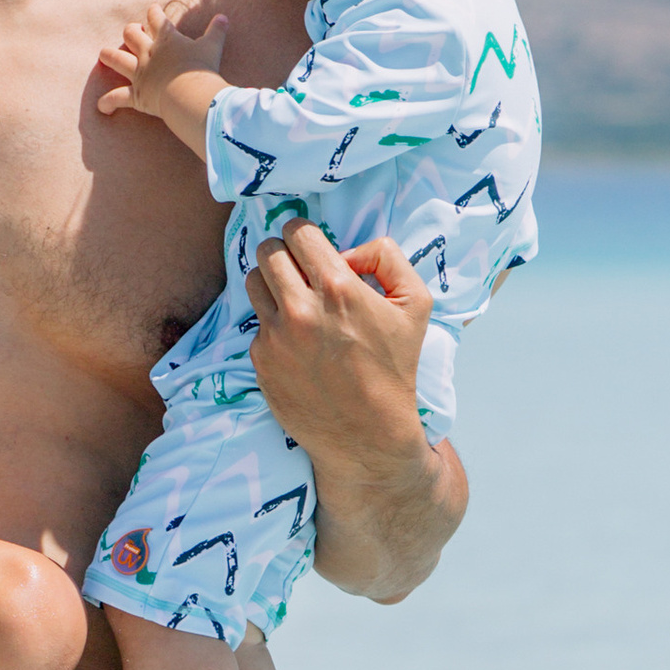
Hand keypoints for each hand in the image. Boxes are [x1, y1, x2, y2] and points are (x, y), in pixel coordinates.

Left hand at [97, 0, 227, 124]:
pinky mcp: (137, 95)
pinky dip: (108, 102)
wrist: (191, 93)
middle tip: (133, 31)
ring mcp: (140, 73)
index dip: (154, 13)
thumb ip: (217, 31)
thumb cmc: (202, 69)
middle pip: (132, 34)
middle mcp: (149, 53)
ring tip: (103, 55)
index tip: (153, 10)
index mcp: (167, 39)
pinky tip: (101, 106)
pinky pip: (117, 97)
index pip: (157, 19)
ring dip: (109, 56)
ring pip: (117, 59)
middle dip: (131, 31)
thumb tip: (223, 18)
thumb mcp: (213, 47)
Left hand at [245, 225, 462, 602]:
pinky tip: (297, 342)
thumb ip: (388, 258)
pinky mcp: (260, 361)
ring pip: (252, 282)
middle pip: (267, 251)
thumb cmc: (396, 369)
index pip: (297, 232)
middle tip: (299, 267)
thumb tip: (349, 250)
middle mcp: (300, 310)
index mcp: (338, 289)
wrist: (368, 438)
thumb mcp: (416, 305)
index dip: (304, 234)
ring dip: (271, 283)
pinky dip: (273, 325)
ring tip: (294, 299)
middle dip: (284, 253)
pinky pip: (256, 324)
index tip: (311, 245)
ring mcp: (275, 337)